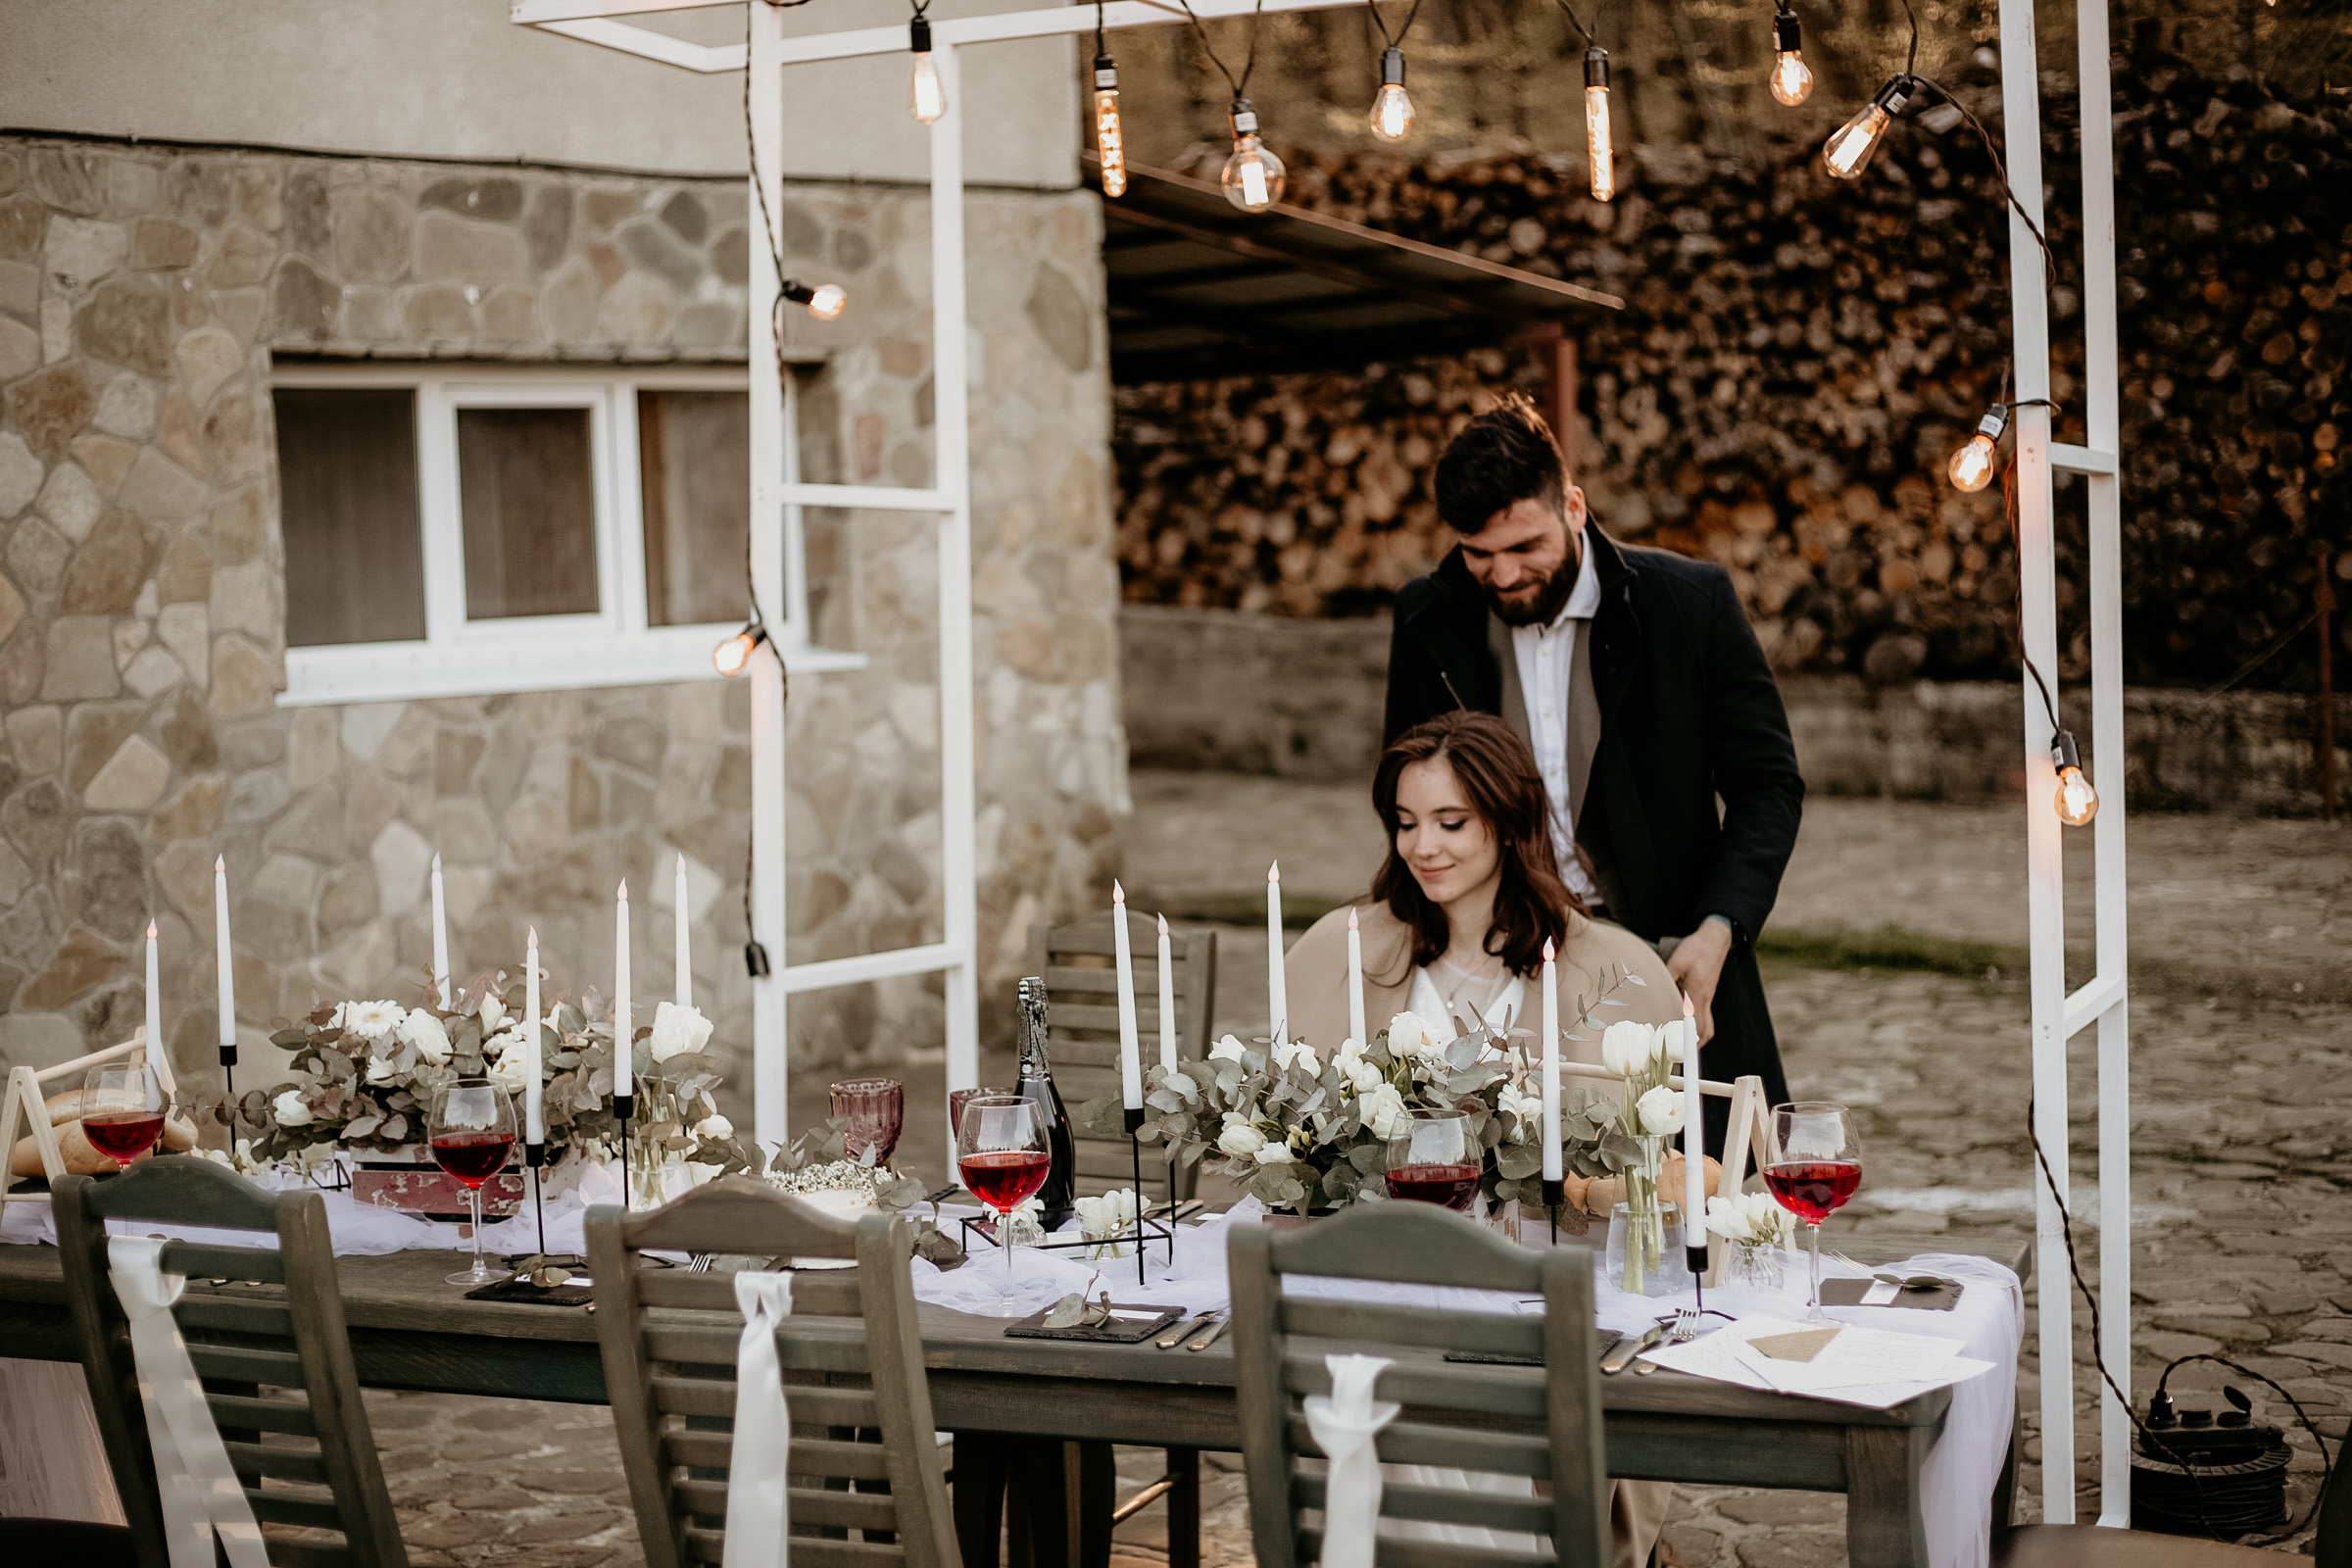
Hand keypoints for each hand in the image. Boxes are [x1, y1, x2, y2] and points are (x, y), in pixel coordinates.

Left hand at [1665, 919, 1734, 1045]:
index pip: (1695, 1025)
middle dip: (1696, 1044)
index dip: (1690, 1041)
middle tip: (1682, 1054)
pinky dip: (1696, 1022)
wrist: (1715, 938)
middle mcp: (1705, 999)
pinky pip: (1704, 1013)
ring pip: (1706, 1023)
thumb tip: (1656, 992)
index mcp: (1697, 995)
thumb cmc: (1696, 949)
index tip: (1683, 1053)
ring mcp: (1708, 996)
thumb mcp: (1676, 962)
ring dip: (1697, 1034)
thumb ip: (1667, 979)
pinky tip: (1683, 1020)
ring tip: (1682, 1041)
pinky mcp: (1707, 992)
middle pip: (1706, 1030)